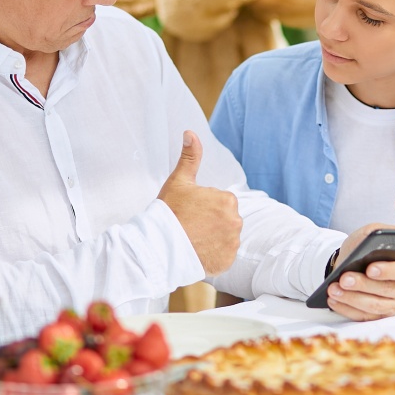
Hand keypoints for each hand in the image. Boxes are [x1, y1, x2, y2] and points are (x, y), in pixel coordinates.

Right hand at [156, 131, 242, 274]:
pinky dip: (214, 254)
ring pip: (225, 237)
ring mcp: (232, 244)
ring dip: (213, 238)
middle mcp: (236, 222)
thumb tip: (190, 133)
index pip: (221, 202)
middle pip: (225, 219)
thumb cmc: (168, 212)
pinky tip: (198, 251)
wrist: (158, 247)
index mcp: (228, 200)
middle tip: (190, 226)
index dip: (204, 207)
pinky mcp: (227, 262)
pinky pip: (223, 255)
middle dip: (211, 222)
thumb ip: (190, 157)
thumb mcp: (179, 181)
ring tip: (193, 239)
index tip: (190, 212)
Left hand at [325, 224, 394, 320]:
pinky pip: (362, 317)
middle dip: (363, 285)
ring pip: (373, 306)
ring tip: (333, 289)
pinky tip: (333, 300)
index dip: (387, 271)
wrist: (351, 264)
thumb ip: (376, 232)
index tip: (370, 269)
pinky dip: (346, 308)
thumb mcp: (370, 233)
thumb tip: (375, 236)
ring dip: (351, 298)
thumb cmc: (364, 250)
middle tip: (344, 279)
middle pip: (386, 290)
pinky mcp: (378, 316)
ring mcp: (392, 305)